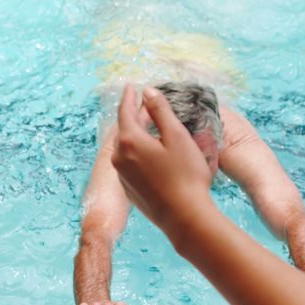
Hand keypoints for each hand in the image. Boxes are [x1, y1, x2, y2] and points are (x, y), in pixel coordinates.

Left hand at [111, 86, 213, 234]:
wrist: (184, 217)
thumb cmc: (185, 175)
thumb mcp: (176, 137)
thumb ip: (160, 111)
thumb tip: (148, 93)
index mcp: (129, 141)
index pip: (125, 111)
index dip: (130, 97)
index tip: (131, 87)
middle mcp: (119, 157)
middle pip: (124, 129)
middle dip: (134, 115)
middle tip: (143, 104)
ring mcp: (122, 175)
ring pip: (126, 147)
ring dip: (136, 134)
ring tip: (147, 127)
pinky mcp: (129, 189)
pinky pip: (129, 163)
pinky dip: (137, 152)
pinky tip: (149, 154)